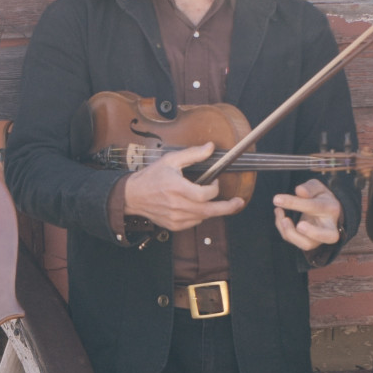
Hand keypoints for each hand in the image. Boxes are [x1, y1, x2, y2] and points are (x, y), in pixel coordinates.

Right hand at [120, 141, 244, 231]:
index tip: (215, 181)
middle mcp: (176, 205)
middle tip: (239, 203)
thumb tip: (210, 147)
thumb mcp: (171, 160)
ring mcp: (175, 218)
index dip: (214, 188)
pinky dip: (199, 215)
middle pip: (208, 211)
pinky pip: (194, 222)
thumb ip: (193, 154)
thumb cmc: (151, 177)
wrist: (133, 196)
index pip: (204, 194)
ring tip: (213, 201)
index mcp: (176, 188)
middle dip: (227, 207)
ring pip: (202, 217)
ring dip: (211, 209)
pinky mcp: (173, 225)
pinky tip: (196, 206)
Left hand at [273, 179, 341, 250]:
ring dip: (290, 233)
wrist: (323, 211)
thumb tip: (300, 191)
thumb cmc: (319, 197)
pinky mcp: (308, 243)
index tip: (276, 199)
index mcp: (331, 208)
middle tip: (299, 225)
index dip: (294, 203)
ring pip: (307, 244)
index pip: (314, 207)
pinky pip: (293, 240)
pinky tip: (280, 216)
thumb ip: (309, 188)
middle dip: (312, 232)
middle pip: (327, 236)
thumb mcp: (316, 187)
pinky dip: (283, 229)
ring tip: (282, 218)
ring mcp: (319, 238)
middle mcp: (329, 227)